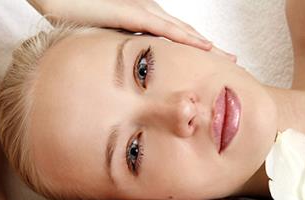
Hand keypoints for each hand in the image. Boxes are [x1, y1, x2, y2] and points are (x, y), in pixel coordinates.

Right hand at [29, 0, 235, 60]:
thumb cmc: (73, 18)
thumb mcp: (102, 43)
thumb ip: (116, 58)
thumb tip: (124, 84)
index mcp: (140, 23)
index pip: (175, 40)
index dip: (195, 53)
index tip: (213, 66)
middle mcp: (146, 15)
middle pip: (184, 36)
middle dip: (209, 50)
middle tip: (231, 63)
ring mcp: (140, 11)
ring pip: (180, 32)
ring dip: (205, 46)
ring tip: (225, 58)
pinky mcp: (129, 13)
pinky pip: (162, 28)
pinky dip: (184, 38)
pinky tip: (201, 47)